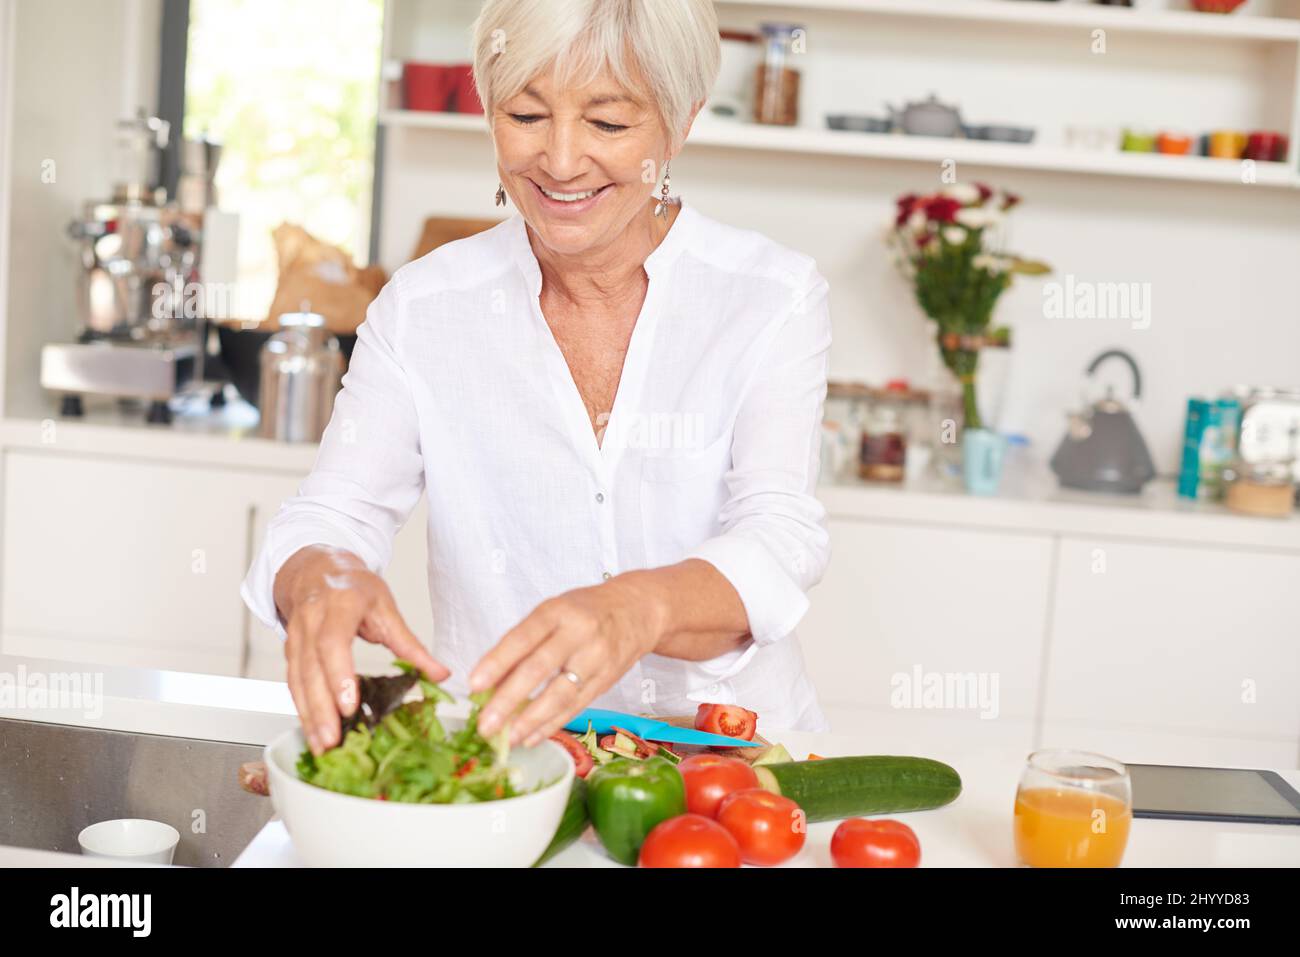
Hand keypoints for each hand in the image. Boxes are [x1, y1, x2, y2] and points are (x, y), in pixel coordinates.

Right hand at [275, 545, 447, 754]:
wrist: (315, 568)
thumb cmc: (353, 587)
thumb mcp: (386, 607)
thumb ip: (410, 644)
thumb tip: (440, 674)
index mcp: (339, 604)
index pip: (333, 642)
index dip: (339, 674)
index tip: (349, 704)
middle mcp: (311, 620)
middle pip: (311, 668)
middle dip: (321, 707)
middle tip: (333, 739)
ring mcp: (295, 636)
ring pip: (297, 680)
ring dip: (308, 715)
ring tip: (322, 745)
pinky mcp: (289, 651)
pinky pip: (293, 683)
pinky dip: (301, 710)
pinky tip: (312, 732)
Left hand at [468, 574, 668, 746]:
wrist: (637, 611)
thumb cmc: (585, 611)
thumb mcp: (552, 613)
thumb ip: (522, 643)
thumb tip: (489, 682)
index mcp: (558, 611)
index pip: (523, 637)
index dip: (497, 662)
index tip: (474, 684)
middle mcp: (579, 634)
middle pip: (540, 669)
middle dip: (509, 699)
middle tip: (486, 723)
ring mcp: (596, 659)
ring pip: (560, 695)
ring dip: (530, 720)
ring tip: (507, 738)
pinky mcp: (606, 681)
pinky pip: (575, 707)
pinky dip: (551, 725)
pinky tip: (530, 737)